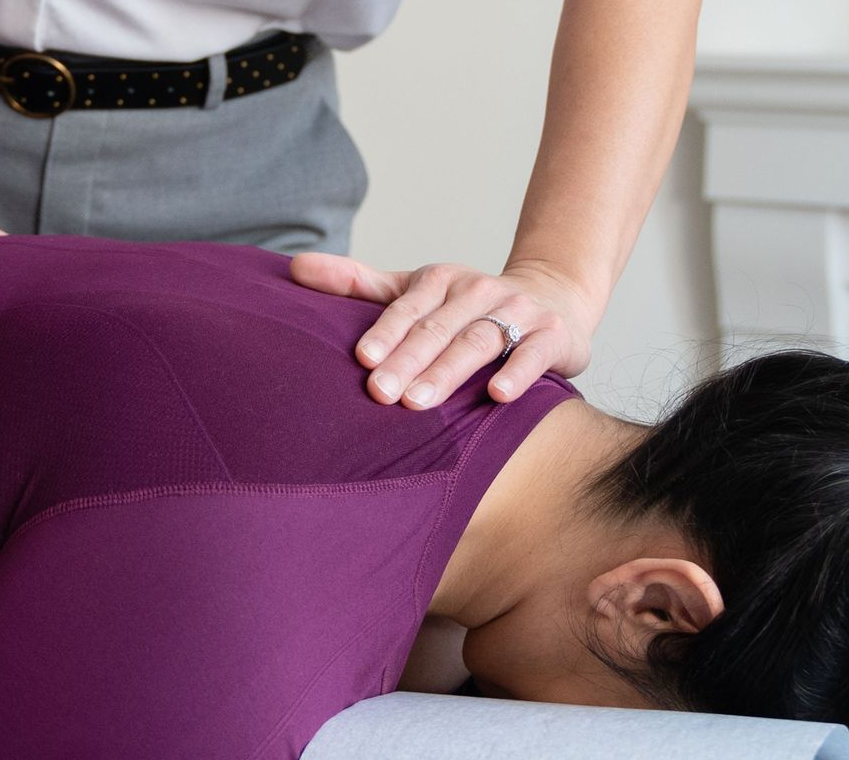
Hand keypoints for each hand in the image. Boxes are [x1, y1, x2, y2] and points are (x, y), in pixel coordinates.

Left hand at [289, 253, 596, 408]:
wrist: (553, 300)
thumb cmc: (464, 306)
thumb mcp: (414, 291)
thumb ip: (359, 285)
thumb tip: (295, 268)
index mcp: (440, 281)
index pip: (407, 308)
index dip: (386, 333)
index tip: (362, 360)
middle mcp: (477, 291)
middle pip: (437, 329)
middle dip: (407, 361)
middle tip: (379, 395)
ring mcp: (517, 312)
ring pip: (478, 342)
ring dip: (448, 372)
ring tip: (419, 402)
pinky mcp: (551, 336)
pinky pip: (532, 354)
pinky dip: (516, 373)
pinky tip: (496, 395)